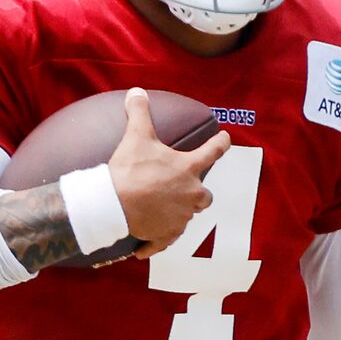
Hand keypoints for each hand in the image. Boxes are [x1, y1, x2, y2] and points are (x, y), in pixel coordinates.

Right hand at [107, 87, 230, 255]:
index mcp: (188, 170)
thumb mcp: (136, 136)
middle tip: (185, 187)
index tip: (227, 139)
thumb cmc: (130, 170)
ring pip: (187, 216)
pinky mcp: (166, 235)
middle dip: (199, 193)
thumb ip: (139, 112)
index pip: (212, 152)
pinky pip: (165, 241)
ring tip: (161, 208)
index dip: (220, 144)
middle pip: (205, 196)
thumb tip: (136, 91)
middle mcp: (191, 195)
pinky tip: (144, 248)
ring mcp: (180, 218)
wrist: (113, 204)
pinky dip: (156, 242)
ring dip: (179, 212)